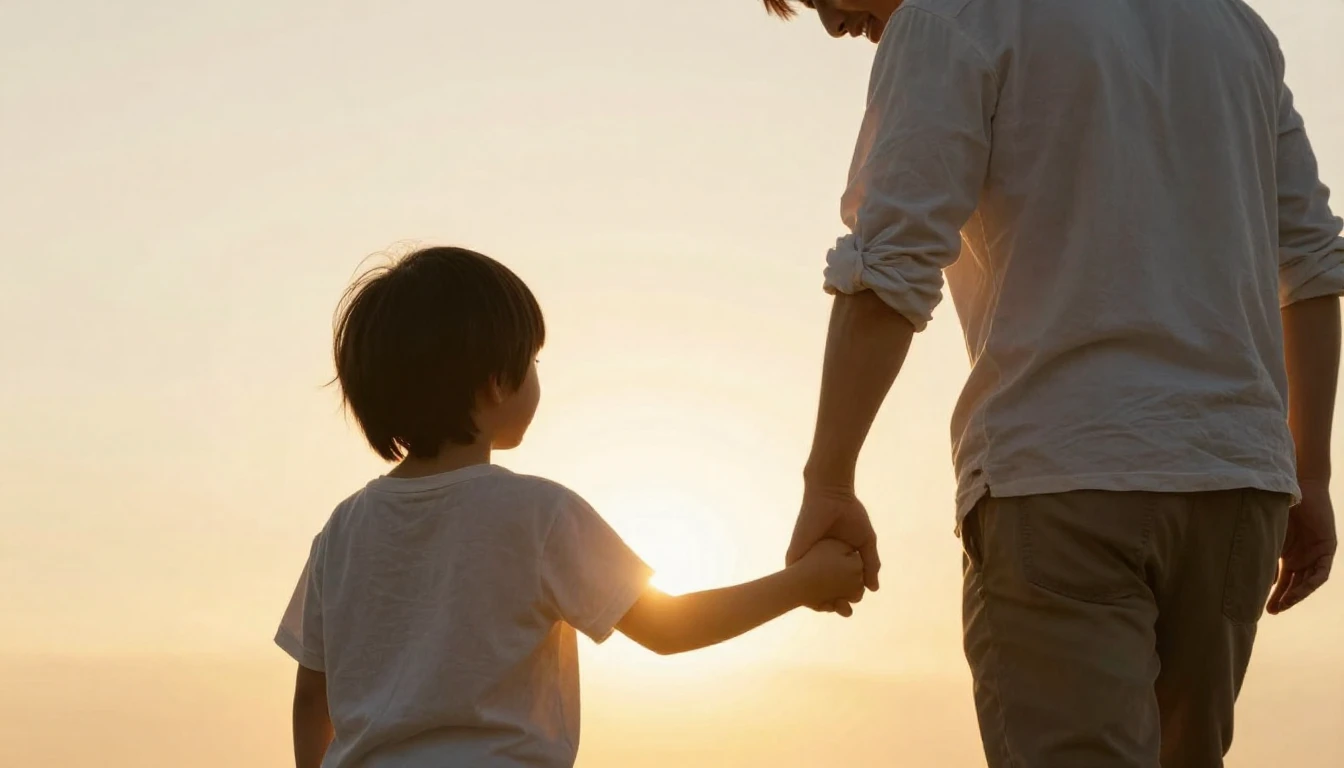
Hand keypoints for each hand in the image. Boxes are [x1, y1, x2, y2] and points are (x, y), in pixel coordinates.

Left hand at [786, 483, 880, 616]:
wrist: (833, 497)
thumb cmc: (850, 516)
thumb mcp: (865, 544)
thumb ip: (870, 565)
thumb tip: (873, 589)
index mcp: (837, 561)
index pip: (840, 586)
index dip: (847, 598)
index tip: (854, 603)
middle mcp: (820, 564)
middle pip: (825, 592)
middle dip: (834, 605)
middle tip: (844, 610)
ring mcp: (807, 561)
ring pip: (809, 590)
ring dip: (819, 602)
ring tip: (833, 607)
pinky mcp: (795, 557)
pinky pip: (795, 580)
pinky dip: (804, 592)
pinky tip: (817, 600)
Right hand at [1268, 481, 1335, 614]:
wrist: (1297, 485)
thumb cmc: (1278, 505)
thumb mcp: (1269, 535)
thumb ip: (1266, 555)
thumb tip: (1259, 580)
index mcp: (1287, 554)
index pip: (1281, 580)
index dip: (1273, 594)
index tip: (1262, 607)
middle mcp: (1302, 557)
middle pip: (1294, 585)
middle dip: (1284, 599)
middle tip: (1272, 611)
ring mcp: (1315, 554)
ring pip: (1307, 582)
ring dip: (1297, 595)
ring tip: (1284, 604)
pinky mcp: (1327, 549)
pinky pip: (1321, 572)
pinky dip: (1311, 582)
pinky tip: (1301, 591)